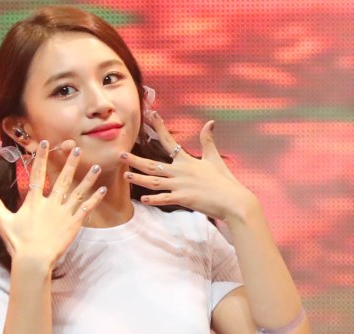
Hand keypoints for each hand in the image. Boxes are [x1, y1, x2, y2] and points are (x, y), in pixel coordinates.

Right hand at [0, 141, 106, 262]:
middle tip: (77, 150)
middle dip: (70, 163)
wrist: (34, 260)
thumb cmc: (18, 243)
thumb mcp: (3, 222)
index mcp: (34, 201)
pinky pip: (85, 209)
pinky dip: (94, 199)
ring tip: (95, 166)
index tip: (45, 143)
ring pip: (78, 192)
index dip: (41, 158)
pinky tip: (102, 190)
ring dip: (87, 179)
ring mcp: (63, 213)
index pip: (37, 174)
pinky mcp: (73, 225)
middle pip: (62, 179)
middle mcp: (50, 203)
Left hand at [121, 114, 254, 220]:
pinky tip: (142, 199)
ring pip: (154, 182)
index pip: (168, 141)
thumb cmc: (224, 181)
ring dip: (139, 178)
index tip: (149, 115)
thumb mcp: (214, 158)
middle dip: (135, 159)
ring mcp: (180, 186)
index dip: (158, 127)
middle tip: (120, 154)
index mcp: (186, 161)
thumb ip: (208, 140)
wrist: (233, 200)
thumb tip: (210, 122)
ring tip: (125, 175)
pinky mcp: (183, 199)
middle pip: (153, 164)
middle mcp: (180, 171)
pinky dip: (153, 199)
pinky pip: (165, 199)